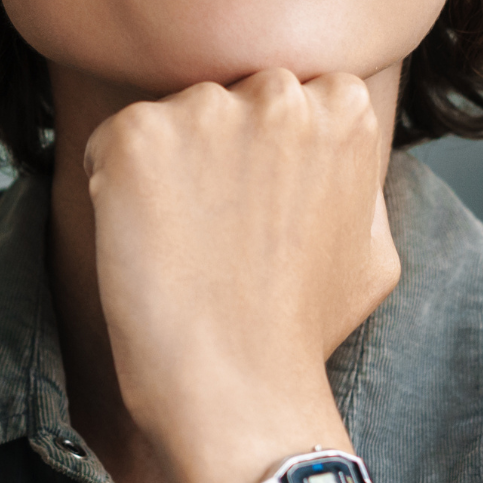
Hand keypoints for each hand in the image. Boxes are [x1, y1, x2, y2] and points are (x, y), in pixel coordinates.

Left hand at [81, 67, 401, 482]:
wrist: (238, 390)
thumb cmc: (301, 332)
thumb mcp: (374, 249)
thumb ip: (359, 180)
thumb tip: (342, 150)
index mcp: (343, 108)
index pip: (285, 93)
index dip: (262, 153)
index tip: (257, 210)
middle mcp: (279, 92)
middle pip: (225, 95)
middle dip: (213, 148)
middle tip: (215, 230)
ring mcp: (206, 110)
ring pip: (168, 118)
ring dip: (164, 168)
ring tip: (181, 245)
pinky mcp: (137, 137)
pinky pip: (108, 143)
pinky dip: (111, 186)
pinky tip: (143, 243)